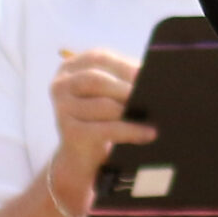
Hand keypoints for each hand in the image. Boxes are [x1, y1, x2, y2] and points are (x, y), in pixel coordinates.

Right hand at [47, 49, 155, 214]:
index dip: (124, 64)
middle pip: (96, 80)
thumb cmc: (102, 118)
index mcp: (72, 66)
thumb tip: (154, 74)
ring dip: (131, 110)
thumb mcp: (110, 93)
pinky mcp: (69, 133)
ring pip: (102, 105)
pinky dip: (130, 131)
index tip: (147, 72)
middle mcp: (61, 84)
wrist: (80, 158)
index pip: (98, 57)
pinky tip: (148, 133)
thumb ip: (125, 79)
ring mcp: (62, 109)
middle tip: (154, 92)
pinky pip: (105, 130)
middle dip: (126, 87)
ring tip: (156, 113)